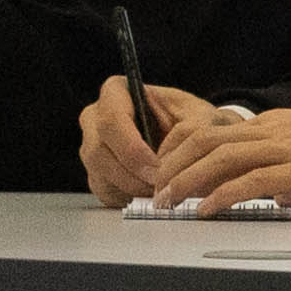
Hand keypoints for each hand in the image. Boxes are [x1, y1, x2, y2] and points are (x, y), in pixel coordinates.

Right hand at [80, 77, 220, 204]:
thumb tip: (167, 161)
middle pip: (99, 151)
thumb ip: (187, 133)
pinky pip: (104, 192)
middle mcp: (96, 118)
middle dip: (133, 173)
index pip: (111, 120)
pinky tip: (149, 192)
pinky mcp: (96, 174)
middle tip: (161, 184)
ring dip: (133, 188)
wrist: (190, 137)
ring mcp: (92, 147)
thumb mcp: (198, 116)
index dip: (132, 148)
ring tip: (160, 188)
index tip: (156, 166)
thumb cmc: (190, 119)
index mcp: (116, 92)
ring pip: (100, 175)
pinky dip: (129, 198)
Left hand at [136, 91, 290, 213]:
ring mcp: (288, 148)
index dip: (184, 149)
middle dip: (173, 164)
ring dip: (188, 180)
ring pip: (221, 157)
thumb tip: (285, 197)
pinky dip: (223, 195)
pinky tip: (207, 210)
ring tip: (167, 201)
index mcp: (279, 125)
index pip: (217, 130)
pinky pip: (252, 181)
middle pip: (207, 139)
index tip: (166, 169)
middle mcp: (276, 130)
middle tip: (154, 189)